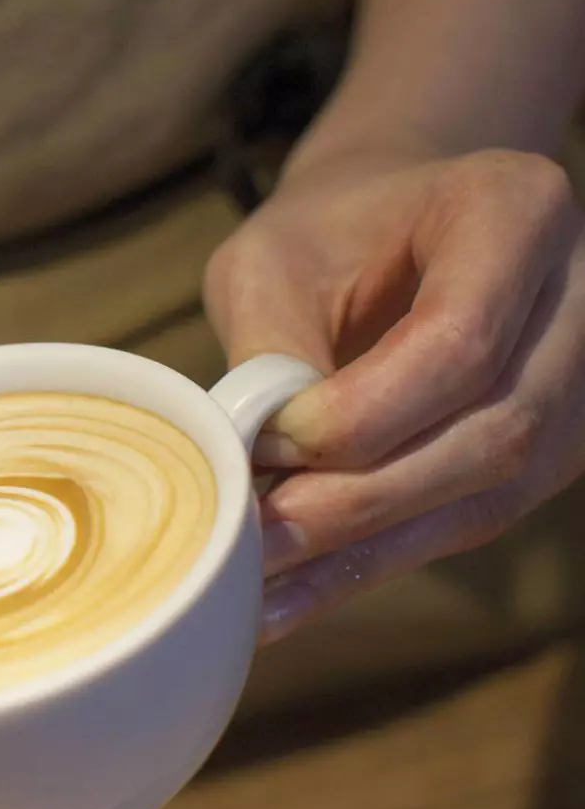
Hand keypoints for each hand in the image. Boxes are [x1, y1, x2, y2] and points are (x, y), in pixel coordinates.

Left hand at [204, 145, 584, 642]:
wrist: (388, 224)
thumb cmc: (323, 234)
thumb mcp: (273, 258)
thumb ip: (272, 347)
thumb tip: (256, 465)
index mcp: (518, 212)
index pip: (461, 338)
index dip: (368, 410)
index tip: (271, 444)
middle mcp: (577, 300)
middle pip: (493, 430)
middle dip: (366, 497)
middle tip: (258, 536)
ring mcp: (581, 384)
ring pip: (492, 491)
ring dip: (369, 546)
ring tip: (261, 582)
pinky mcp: (554, 451)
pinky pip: (473, 519)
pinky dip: (375, 561)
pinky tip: (292, 597)